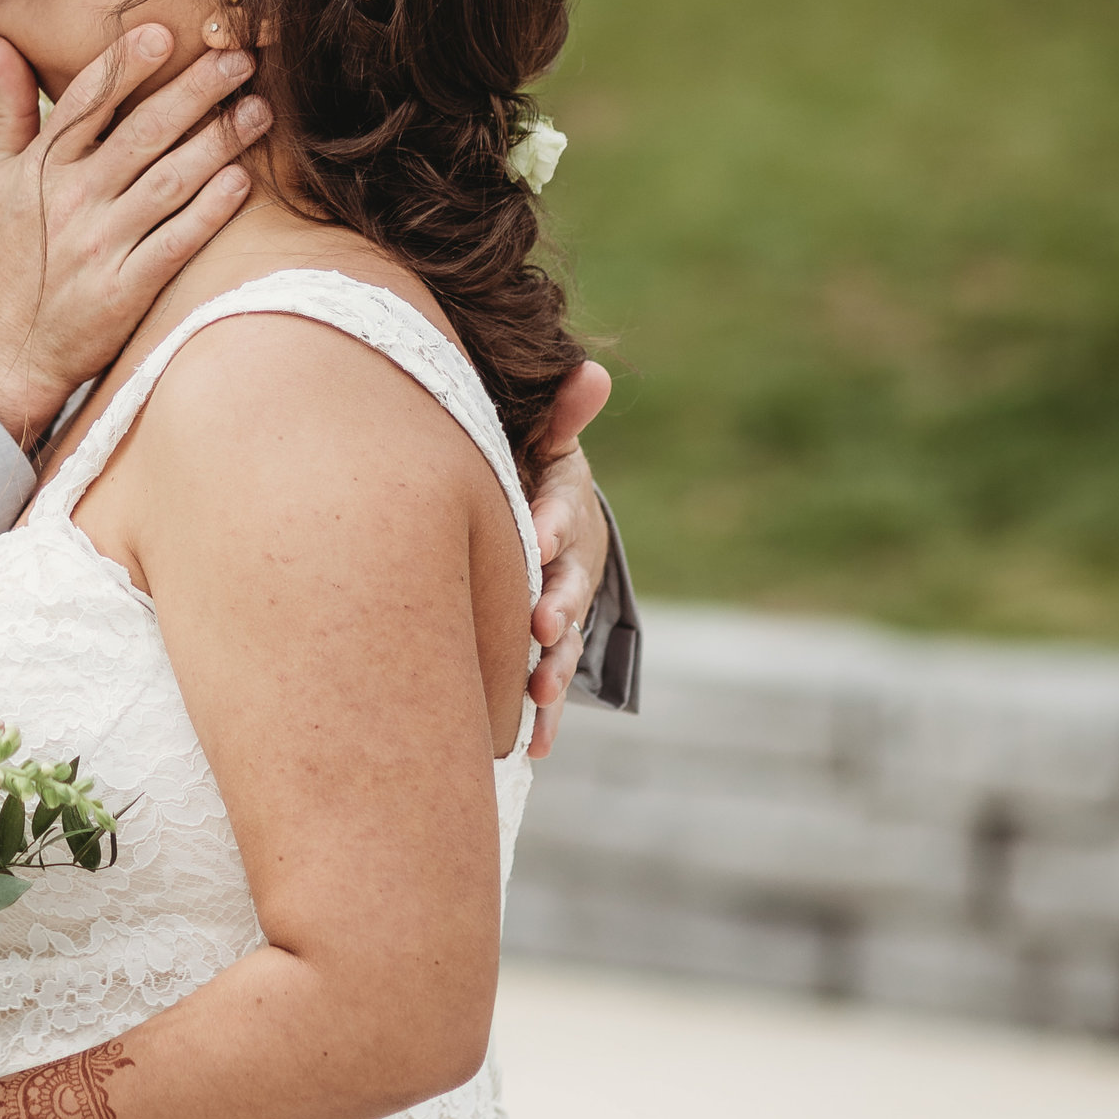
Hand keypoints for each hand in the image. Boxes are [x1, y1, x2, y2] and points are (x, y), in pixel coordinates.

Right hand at [0, 26, 266, 447]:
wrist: (5, 349)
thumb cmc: (3, 258)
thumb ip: (7, 108)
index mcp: (41, 167)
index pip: (86, 101)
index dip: (126, 64)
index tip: (165, 32)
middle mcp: (72, 200)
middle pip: (142, 132)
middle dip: (195, 90)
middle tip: (239, 58)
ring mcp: (101, 245)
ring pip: (170, 180)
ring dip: (218, 141)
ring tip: (258, 109)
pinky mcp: (127, 289)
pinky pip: (177, 240)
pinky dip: (210, 210)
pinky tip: (242, 180)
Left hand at [525, 361, 611, 758]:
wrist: (538, 519)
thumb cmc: (526, 470)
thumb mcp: (545, 441)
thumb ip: (562, 415)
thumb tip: (592, 372)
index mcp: (565, 506)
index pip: (563, 510)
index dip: (553, 520)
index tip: (538, 531)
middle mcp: (570, 562)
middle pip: (569, 583)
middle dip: (558, 603)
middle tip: (541, 623)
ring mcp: (562, 608)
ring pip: (564, 641)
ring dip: (554, 667)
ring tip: (538, 692)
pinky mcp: (547, 646)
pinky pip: (550, 683)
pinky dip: (546, 715)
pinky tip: (534, 746)